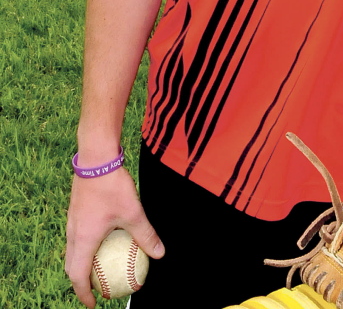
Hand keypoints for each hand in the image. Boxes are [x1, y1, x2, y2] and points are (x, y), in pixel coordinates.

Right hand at [65, 167, 164, 307]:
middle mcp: (72, 233)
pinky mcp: (76, 210)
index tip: (93, 303)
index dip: (84, 293)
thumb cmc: (112, 185)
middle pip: (71, 265)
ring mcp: (72, 220)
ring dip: (82, 262)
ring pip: (72, 250)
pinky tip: (103, 238)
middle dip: (81, 281)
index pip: (77, 276)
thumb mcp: (133, 212)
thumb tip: (160, 253)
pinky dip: (85, 245)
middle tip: (96, 288)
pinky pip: (76, 235)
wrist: (95, 158)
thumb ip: (145, 234)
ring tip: (99, 266)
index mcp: (82, 240)